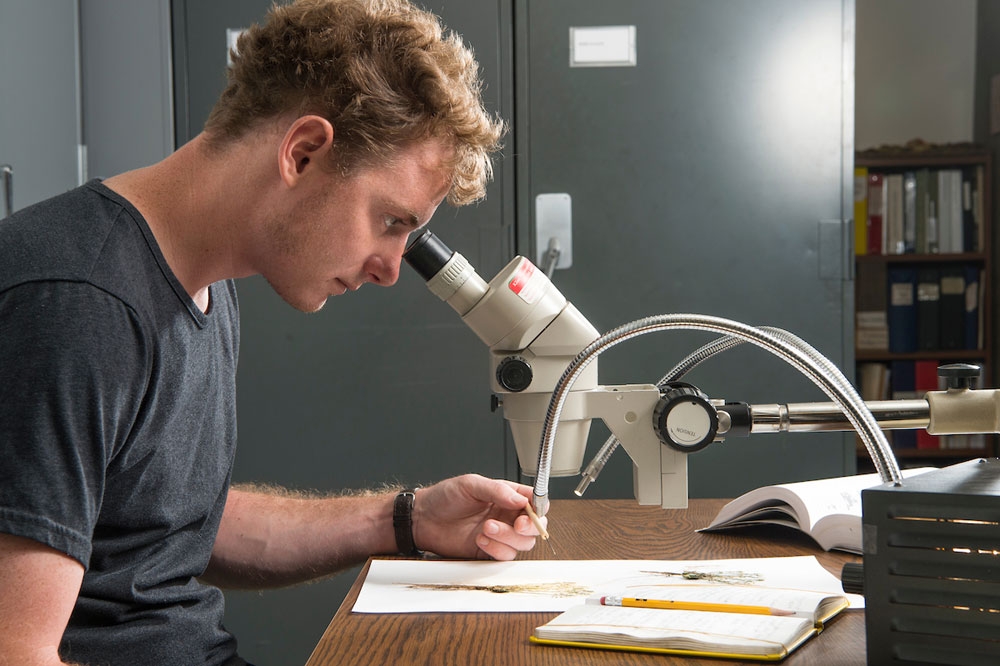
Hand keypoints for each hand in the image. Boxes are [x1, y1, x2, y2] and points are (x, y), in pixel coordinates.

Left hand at [411, 474, 545, 560]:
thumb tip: (520, 499)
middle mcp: (507, 516)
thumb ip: (497, 490)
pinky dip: (496, 549)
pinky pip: (505, 556)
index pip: (535, 501)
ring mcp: (500, 534)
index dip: (538, 507)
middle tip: (517, 525)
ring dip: (508, 537)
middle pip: (535, 526)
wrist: (423, 519)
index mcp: (507, 496)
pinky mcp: (490, 551)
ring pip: (522, 543)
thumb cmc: (445, 497)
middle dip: (530, 527)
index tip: (529, 511)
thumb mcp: (470, 484)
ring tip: (487, 527)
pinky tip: (481, 540)